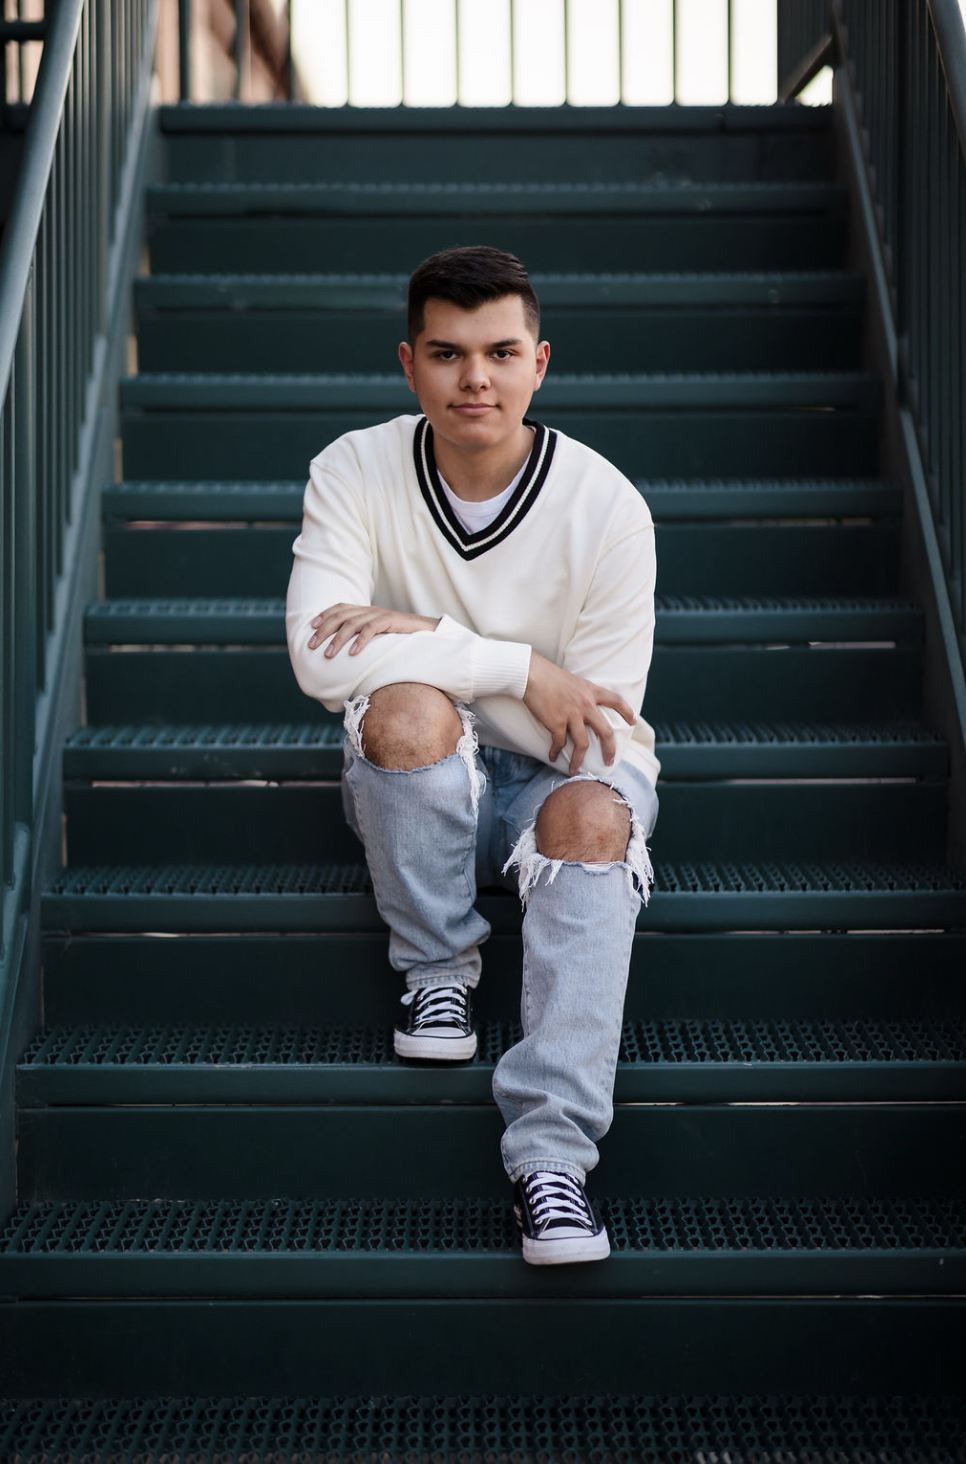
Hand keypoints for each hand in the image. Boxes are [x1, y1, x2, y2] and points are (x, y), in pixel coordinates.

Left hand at [309, 603, 439, 656]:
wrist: (427, 630)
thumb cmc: (400, 637)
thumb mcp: (378, 635)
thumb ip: (362, 637)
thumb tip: (345, 653)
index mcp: (365, 610)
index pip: (340, 608)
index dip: (324, 616)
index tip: (312, 628)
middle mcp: (369, 610)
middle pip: (340, 616)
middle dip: (324, 631)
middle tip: (312, 646)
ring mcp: (379, 615)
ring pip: (352, 624)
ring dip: (338, 640)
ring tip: (328, 655)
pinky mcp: (391, 621)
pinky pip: (372, 629)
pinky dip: (360, 641)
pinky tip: (352, 654)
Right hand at [523, 652, 635, 772]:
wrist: (531, 674)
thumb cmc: (547, 675)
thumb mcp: (573, 681)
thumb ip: (581, 693)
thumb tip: (582, 706)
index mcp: (591, 691)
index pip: (616, 701)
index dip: (626, 712)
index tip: (633, 721)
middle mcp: (585, 704)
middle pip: (605, 732)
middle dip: (610, 749)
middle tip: (609, 761)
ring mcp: (572, 715)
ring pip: (583, 744)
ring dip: (579, 759)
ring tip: (575, 769)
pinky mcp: (557, 723)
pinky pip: (559, 743)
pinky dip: (555, 752)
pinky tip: (552, 756)